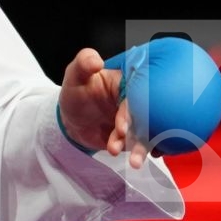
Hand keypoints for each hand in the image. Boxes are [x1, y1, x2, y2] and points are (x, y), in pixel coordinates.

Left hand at [60, 48, 150, 168]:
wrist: (73, 120)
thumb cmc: (76, 92)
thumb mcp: (75, 75)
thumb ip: (83, 63)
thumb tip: (95, 60)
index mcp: (128, 80)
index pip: (138, 91)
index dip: (132, 107)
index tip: (122, 123)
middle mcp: (138, 98)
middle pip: (146, 113)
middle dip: (136, 129)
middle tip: (119, 138)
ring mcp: (139, 117)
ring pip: (147, 130)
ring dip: (139, 145)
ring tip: (117, 151)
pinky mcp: (138, 134)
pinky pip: (146, 143)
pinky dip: (144, 152)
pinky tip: (138, 160)